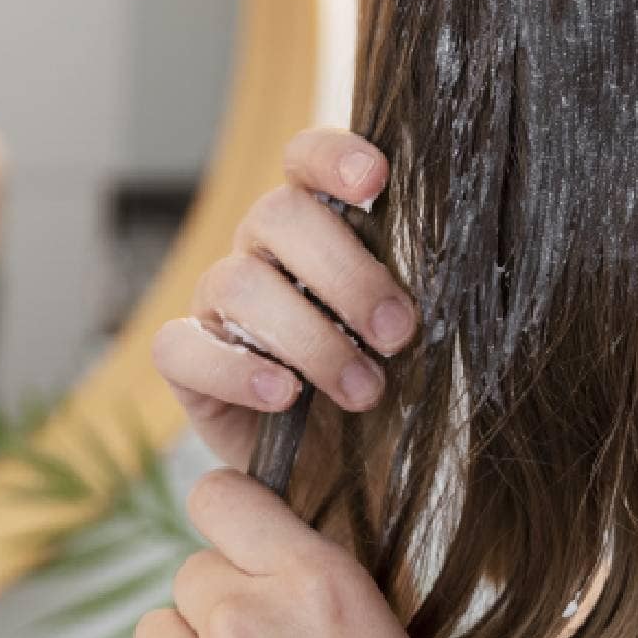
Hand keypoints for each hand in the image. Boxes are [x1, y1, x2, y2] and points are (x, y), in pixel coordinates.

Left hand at [114, 468, 423, 637]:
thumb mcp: (366, 622)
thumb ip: (300, 574)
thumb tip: (237, 540)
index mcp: (313, 580)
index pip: (218, 495)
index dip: (229, 517)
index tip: (243, 541)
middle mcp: (245, 618)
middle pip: (191, 572)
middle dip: (221, 606)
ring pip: (156, 629)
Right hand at [150, 127, 419, 469]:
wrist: (362, 481)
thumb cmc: (400, 394)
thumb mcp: (425, 339)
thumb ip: (419, 291)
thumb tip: (455, 257)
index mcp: (322, 225)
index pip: (306, 160)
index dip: (332, 157)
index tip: (376, 181)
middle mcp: (263, 251)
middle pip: (275, 214)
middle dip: (345, 274)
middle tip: (399, 333)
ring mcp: (218, 304)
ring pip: (238, 282)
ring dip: (309, 336)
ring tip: (364, 391)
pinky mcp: (188, 364)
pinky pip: (181, 346)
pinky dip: (235, 369)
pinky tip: (284, 396)